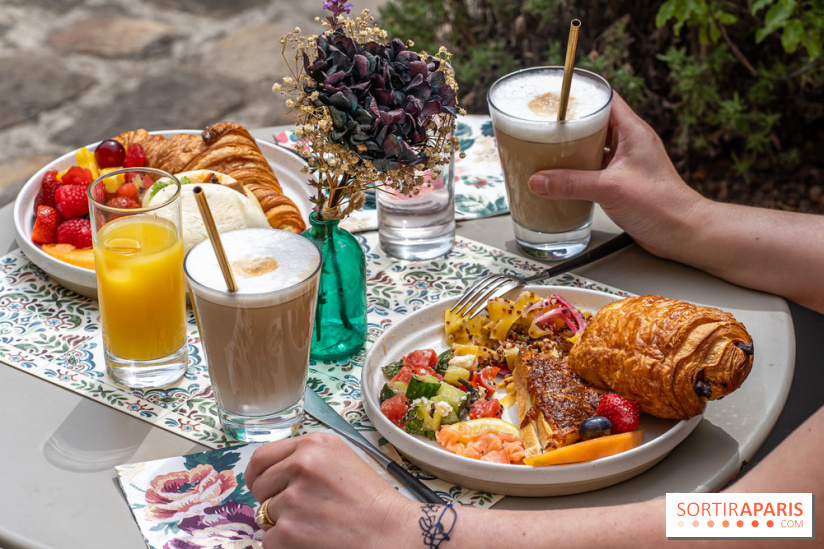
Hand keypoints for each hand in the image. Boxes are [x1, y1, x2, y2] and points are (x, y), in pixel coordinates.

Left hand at [245, 432, 416, 548]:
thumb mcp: (340, 461)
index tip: (261, 485)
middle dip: (271, 500)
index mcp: (315, 445)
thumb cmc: (370, 501)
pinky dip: (285, 544)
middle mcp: (302, 464)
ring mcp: (294, 497)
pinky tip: (312, 539)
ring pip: (265, 514)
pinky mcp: (289, 529)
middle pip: (260, 485)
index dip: (258, 474)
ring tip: (316, 524)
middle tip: (299, 511)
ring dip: (283, 524)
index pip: (263, 456)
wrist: (391, 532)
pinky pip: (269, 539)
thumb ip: (307, 459)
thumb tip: (272, 473)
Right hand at [527, 92, 708, 259]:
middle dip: (571, 123)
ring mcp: (627, 162)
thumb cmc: (662, 205)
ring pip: (595, 145)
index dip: (582, 95)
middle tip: (545, 125)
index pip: (605, 99)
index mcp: (633, 131)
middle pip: (595, 121)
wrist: (683, 232)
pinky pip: (596, 167)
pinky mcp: (623, 181)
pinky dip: (579, 169)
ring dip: (574, 148)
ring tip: (549, 149)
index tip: (557, 98)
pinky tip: (564, 176)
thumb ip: (571, 184)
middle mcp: (631, 142)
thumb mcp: (610, 189)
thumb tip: (538, 180)